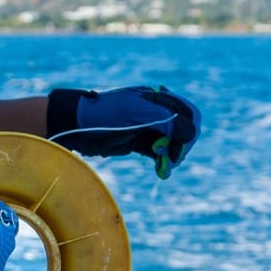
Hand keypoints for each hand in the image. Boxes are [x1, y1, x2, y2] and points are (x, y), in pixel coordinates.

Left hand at [46, 86, 202, 177]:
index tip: (180, 146)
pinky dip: (162, 162)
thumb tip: (192, 133)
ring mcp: (149, 128)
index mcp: (158, 98)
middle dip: (181, 146)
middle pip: (184, 130)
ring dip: (172, 156)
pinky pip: (159, 153)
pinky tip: (162, 171)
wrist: (78, 126)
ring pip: (172, 144)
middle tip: (173, 159)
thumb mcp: (137, 113)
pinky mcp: (140, 142)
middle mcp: (157, 112)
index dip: (190, 131)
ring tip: (166, 169)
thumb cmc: (107, 113)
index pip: (189, 114)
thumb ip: (166, 121)